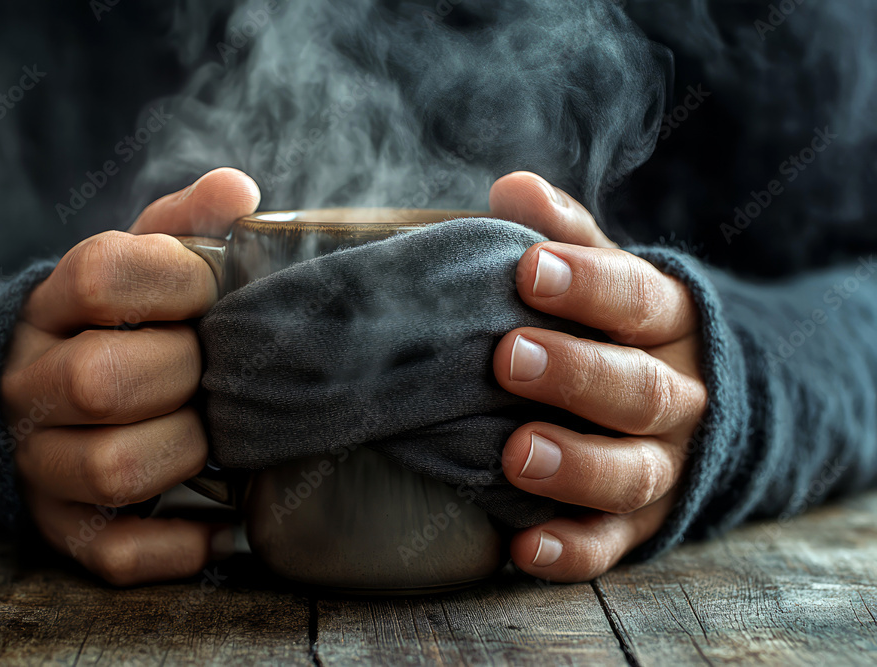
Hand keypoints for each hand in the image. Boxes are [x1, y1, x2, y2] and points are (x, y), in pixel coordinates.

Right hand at [2, 168, 259, 585]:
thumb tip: (239, 192)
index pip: (98, 275)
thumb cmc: (118, 326)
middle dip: (184, 373)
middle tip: (215, 370)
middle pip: (104, 380)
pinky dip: (178, 544)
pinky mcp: (62, 529)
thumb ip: (185, 225)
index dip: (173, 278)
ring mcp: (40, 462)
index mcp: (51, 307)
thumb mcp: (140, 265)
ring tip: (215, 434)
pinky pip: (114, 552)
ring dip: (187, 451)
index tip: (213, 290)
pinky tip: (224, 518)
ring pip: (112, 469)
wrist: (45, 394)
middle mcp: (31, 386)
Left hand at [489, 171, 706, 581]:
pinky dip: (571, 551)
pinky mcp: (639, 524)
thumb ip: (564, 235)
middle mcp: (678, 396)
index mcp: (669, 323)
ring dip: (576, 466)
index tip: (530, 269)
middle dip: (575, 374)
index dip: (589, 286)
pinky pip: (610, 545)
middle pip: (637, 390)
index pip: (637, 299)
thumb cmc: (619, 327)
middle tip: (506, 358)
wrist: (692, 401)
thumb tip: (512, 187)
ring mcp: (663, 465)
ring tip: (515, 455)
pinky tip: (521, 548)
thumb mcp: (607, 274)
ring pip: (632, 473)